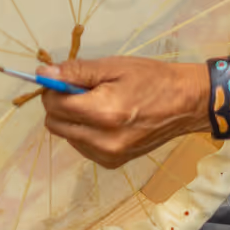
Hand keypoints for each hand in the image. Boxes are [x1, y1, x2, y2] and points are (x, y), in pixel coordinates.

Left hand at [39, 57, 211, 168]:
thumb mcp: (113, 67)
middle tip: (82, 90)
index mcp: (104, 114)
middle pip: (54, 123)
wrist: (186, 104)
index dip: (53, 89)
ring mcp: (108, 155)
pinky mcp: (112, 162)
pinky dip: (84, 131)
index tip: (65, 79)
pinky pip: (81, 146)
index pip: (54, 105)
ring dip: (72, 119)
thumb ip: (76, 72)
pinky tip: (105, 120)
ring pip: (66, 135)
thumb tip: (43, 74)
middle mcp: (103, 141)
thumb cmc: (152, 80)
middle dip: (59, 104)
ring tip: (99, 104)